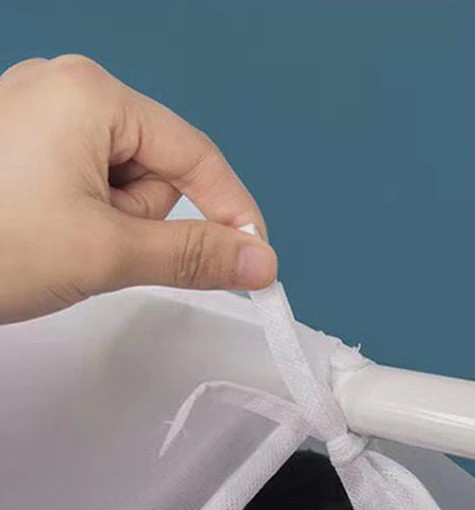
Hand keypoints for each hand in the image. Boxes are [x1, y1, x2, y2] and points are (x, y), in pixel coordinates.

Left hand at [0, 55, 276, 323]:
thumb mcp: (106, 252)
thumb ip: (194, 255)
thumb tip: (258, 261)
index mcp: (89, 94)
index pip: (194, 154)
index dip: (231, 212)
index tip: (253, 258)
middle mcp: (64, 91)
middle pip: (157, 170)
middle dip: (142, 221)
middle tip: (98, 249)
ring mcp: (38, 117)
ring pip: (122, 184)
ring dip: (111, 227)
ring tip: (62, 245)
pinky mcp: (22, 148)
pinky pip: (88, 187)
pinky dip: (86, 223)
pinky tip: (49, 238)